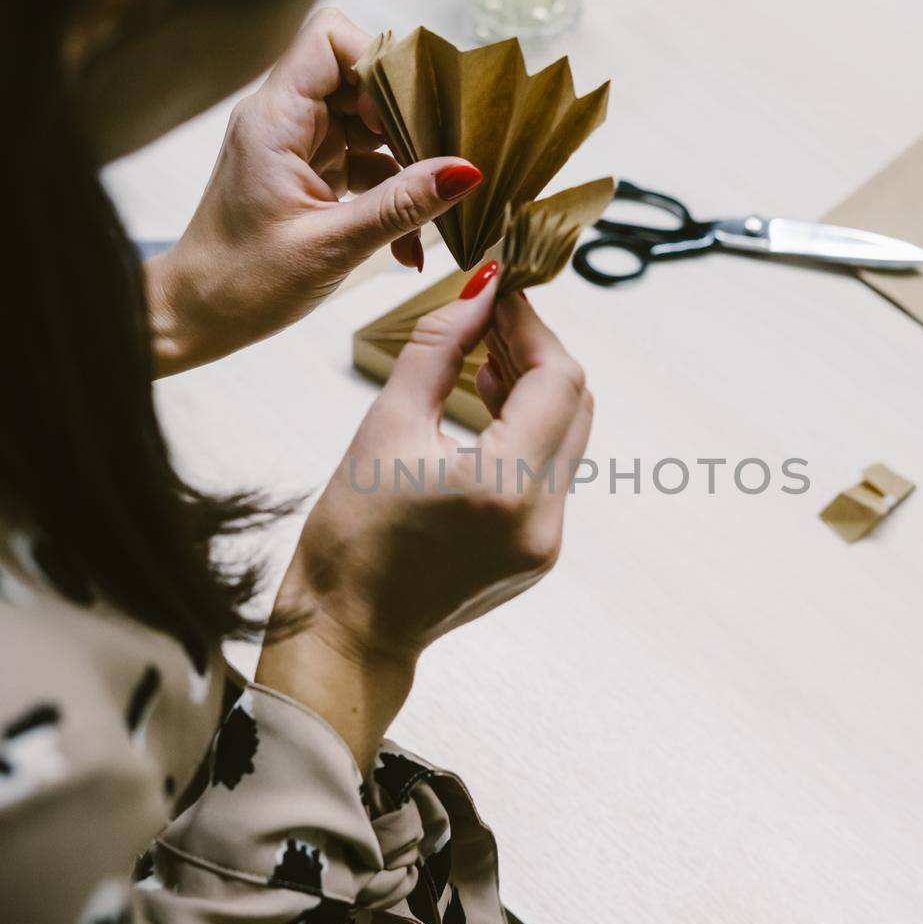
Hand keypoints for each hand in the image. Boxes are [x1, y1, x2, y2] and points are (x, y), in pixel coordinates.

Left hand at [145, 8, 482, 374]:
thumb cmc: (240, 284)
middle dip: (404, 118)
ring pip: (366, 124)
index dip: (378, 63)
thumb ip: (400, 205)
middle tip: (436, 164)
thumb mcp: (331, 246)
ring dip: (403, 166)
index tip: (406, 117)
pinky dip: (389, 196)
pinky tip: (405, 242)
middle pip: (358, 78)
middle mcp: (282, 121)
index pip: (330, 38)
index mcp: (273, 120)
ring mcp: (296, 147)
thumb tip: (464, 171)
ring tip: (426, 214)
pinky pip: (362, 164)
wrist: (196, 318)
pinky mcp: (307, 175)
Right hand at [256, 263, 593, 765]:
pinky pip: (550, 472)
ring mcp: (548, 542)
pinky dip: (528, 432)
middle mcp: (543, 519)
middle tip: (490, 318)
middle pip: (574, 404)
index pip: (558, 378)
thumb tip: (479, 290)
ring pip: (568, 437)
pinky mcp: (539, 554)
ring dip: (534, 390)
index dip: (532, 325)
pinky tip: (487, 410)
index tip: (499, 292)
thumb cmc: (350, 535)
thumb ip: (437, 347)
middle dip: (538, 352)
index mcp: (507, 487)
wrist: (348, 633)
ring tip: (482, 357)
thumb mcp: (386, 425)